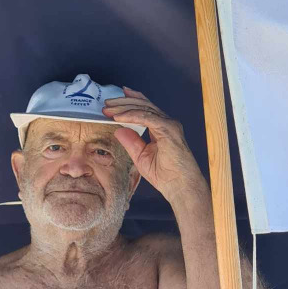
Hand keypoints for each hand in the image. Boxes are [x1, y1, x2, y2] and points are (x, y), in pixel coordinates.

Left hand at [103, 87, 206, 202]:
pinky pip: (146, 118)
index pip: (145, 110)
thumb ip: (131, 142)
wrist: (180, 185)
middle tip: (107, 104)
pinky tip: (119, 117)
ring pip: (144, 109)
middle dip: (123, 103)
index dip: (129, 103)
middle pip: (143, 105)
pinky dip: (131, 116)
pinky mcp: (168, 129)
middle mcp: (166, 123)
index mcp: (161, 129)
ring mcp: (169, 125)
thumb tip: (118, 130)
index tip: (113, 103)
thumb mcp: (141, 156)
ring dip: (124, 107)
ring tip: (109, 109)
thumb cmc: (166, 175)